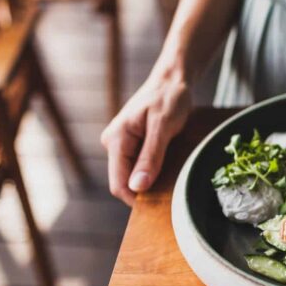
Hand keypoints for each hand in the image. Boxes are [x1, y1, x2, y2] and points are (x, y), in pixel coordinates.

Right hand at [101, 69, 190, 204]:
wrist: (172, 79)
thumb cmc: (169, 98)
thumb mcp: (163, 127)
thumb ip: (150, 157)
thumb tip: (137, 187)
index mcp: (116, 139)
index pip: (118, 184)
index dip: (136, 199)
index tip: (160, 206)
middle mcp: (113, 142)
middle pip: (124, 181)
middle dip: (144, 190)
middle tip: (171, 192)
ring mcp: (121, 142)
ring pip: (132, 173)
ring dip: (149, 180)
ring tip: (171, 176)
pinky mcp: (131, 142)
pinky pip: (137, 164)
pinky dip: (152, 170)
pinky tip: (168, 167)